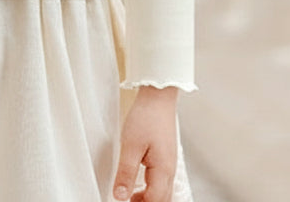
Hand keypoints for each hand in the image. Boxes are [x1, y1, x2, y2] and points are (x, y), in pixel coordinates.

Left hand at [112, 86, 177, 201]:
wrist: (158, 97)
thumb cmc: (146, 118)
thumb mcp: (130, 145)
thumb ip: (126, 172)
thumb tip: (120, 196)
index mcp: (163, 171)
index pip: (154, 200)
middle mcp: (170, 170)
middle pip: (161, 199)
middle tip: (126, 199)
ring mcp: (169, 164)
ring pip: (162, 191)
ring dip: (149, 197)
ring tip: (129, 193)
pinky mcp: (165, 157)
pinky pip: (161, 180)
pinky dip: (151, 187)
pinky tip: (138, 182)